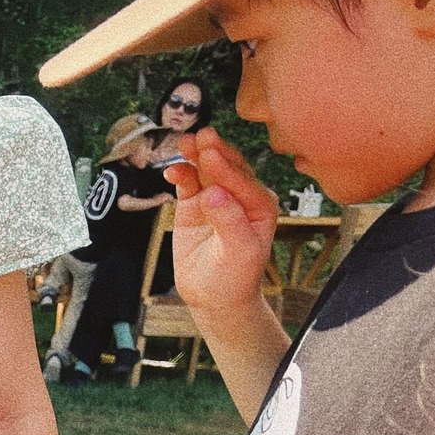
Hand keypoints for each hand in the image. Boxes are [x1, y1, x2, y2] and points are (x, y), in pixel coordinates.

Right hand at [165, 128, 279, 324]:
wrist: (215, 298)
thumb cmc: (235, 278)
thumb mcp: (239, 252)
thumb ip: (229, 221)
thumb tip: (212, 193)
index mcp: (260, 204)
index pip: (242, 180)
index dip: (226, 168)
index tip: (210, 155)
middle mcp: (240, 196)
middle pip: (226, 167)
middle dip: (214, 151)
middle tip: (202, 136)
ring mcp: (215, 198)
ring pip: (205, 171)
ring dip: (195, 155)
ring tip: (185, 142)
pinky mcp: (194, 205)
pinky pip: (187, 184)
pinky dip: (180, 175)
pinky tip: (173, 169)